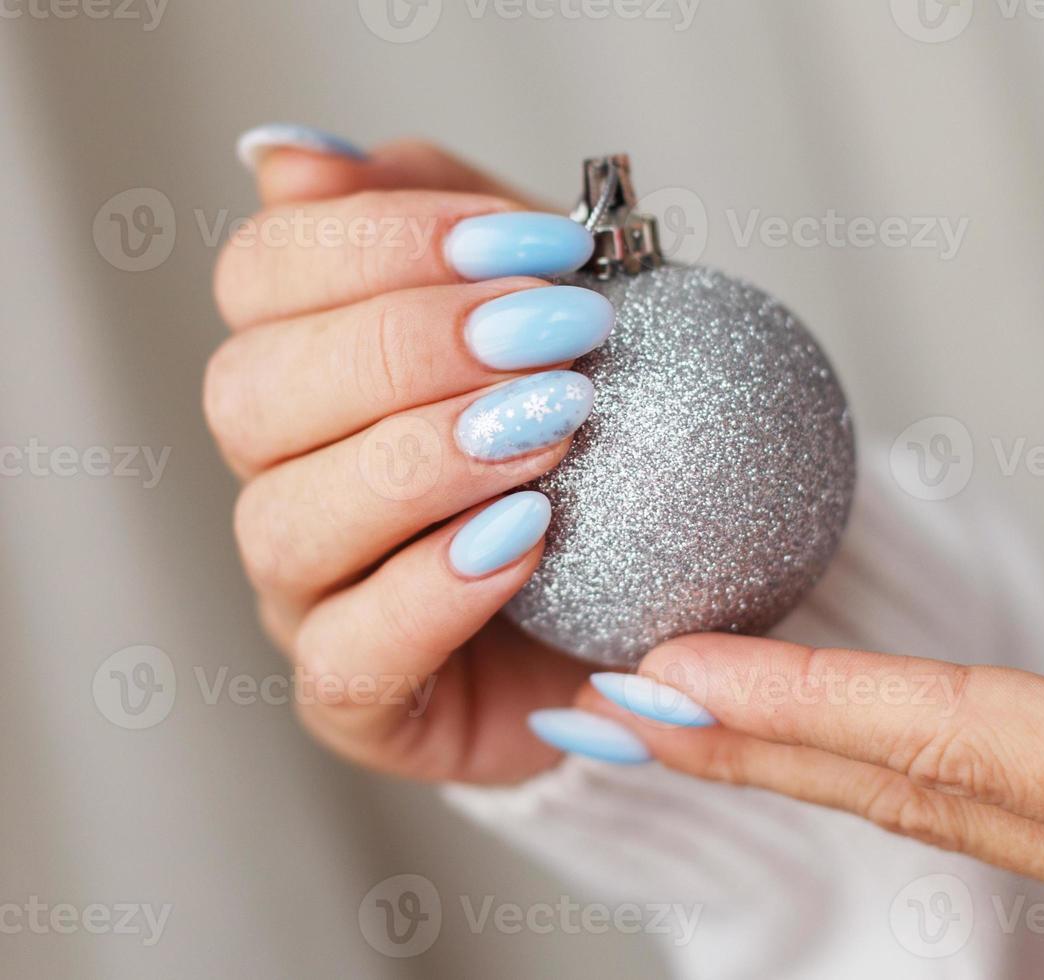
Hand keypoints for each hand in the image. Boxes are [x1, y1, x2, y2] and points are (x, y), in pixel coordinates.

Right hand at [206, 126, 609, 781]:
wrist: (667, 608)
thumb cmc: (605, 452)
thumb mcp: (551, 318)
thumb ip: (447, 231)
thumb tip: (296, 156)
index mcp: (307, 366)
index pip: (264, 275)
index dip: (382, 240)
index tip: (534, 242)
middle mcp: (283, 476)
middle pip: (252, 393)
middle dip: (405, 347)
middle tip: (551, 330)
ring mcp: (309, 595)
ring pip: (287, 521)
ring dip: (423, 460)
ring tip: (555, 429)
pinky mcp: (359, 699)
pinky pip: (351, 654)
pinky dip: (436, 588)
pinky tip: (530, 538)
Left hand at [567, 479, 1043, 976]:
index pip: (961, 742)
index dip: (811, 705)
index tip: (678, 671)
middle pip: (902, 784)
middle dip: (741, 744)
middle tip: (606, 700)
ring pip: (924, 801)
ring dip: (788, 757)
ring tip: (676, 711)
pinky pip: (974, 807)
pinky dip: (876, 767)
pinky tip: (840, 740)